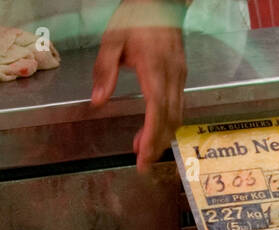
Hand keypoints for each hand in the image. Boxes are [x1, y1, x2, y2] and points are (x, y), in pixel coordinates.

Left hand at [91, 0, 187, 170]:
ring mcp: (180, 77)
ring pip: (177, 116)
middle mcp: (172, 77)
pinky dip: (166, 123)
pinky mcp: (181, 76)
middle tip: (143, 164)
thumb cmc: (136, 18)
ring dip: (162, 136)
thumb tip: (98, 102)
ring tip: (143, 150)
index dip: (151, 137)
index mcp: (155, 70)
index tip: (142, 156)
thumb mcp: (112, 40)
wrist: (161, 2)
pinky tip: (152, 129)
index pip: (156, 111)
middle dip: (157, 145)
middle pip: (170, 120)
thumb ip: (104, 71)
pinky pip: (177, 106)